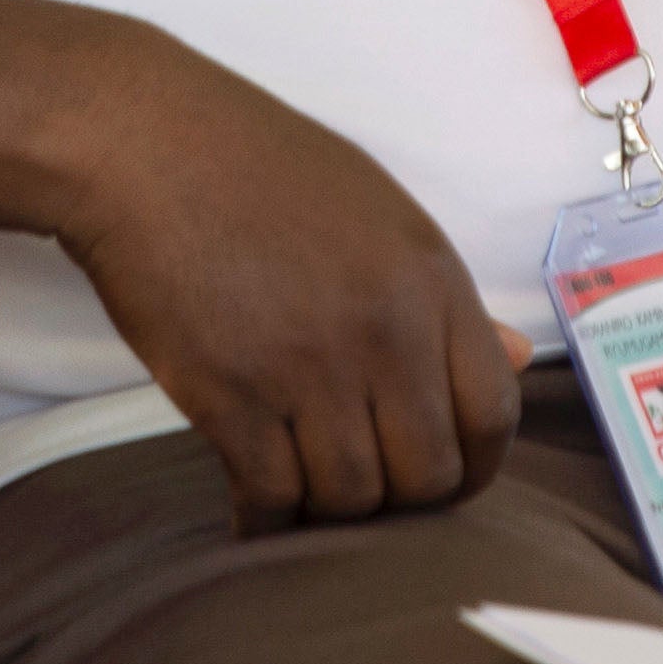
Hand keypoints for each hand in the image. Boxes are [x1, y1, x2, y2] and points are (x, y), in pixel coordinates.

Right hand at [51, 51, 521, 534]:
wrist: (144, 142)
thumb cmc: (256, 164)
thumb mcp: (375, 208)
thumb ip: (446, 296)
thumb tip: (519, 358)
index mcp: (430, 277)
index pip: (493, 412)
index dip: (474, 466)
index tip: (443, 481)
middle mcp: (384, 328)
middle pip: (427, 476)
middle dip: (398, 502)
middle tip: (362, 490)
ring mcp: (308, 364)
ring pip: (349, 498)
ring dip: (327, 511)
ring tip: (301, 490)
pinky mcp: (231, 394)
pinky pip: (271, 497)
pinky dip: (263, 520)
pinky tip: (252, 511)